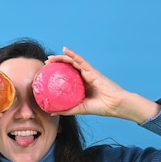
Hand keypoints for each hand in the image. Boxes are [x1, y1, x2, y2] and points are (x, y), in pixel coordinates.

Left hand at [46, 47, 160, 122]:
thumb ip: (67, 109)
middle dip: (56, 64)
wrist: (115, 105)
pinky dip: (72, 54)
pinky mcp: (92, 70)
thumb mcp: (80, 109)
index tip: (46, 74)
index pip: (67, 77)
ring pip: (72, 62)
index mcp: (82, 85)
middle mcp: (84, 77)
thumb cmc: (101, 107)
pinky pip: (80, 60)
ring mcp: (88, 73)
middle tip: (45, 65)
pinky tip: (65, 50)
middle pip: (68, 67)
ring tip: (49, 59)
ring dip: (60, 58)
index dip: (57, 74)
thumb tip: (51, 112)